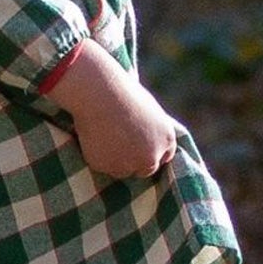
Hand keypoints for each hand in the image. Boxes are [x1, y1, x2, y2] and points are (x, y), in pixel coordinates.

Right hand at [47, 40, 178, 178]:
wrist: (100, 94)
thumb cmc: (122, 93)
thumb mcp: (147, 109)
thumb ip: (150, 129)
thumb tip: (144, 139)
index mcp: (167, 139)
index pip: (164, 156)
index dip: (150, 151)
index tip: (139, 147)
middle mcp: (152, 157)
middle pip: (146, 169)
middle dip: (135, 161)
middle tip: (119, 146)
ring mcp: (130, 165)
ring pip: (123, 170)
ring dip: (115, 159)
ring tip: (105, 135)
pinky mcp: (108, 168)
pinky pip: (103, 166)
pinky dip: (99, 156)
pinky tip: (95, 137)